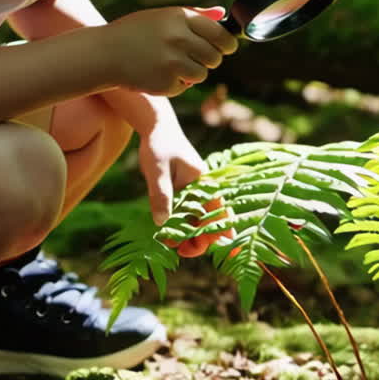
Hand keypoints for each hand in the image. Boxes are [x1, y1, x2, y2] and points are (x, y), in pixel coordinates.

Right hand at [103, 5, 237, 96]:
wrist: (104, 53)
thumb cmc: (135, 32)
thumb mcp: (162, 16)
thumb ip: (194, 14)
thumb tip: (222, 13)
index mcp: (179, 18)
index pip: (220, 34)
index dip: (227, 44)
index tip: (226, 48)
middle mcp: (178, 38)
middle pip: (215, 57)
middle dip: (209, 59)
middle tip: (193, 57)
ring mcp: (172, 62)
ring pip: (202, 74)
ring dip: (192, 73)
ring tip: (172, 65)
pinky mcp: (165, 83)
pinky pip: (184, 87)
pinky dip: (174, 84)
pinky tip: (157, 74)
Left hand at [136, 103, 233, 255]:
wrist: (155, 126)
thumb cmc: (158, 145)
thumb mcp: (156, 170)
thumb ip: (161, 195)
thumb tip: (162, 223)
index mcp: (202, 183)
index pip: (218, 213)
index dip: (223, 231)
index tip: (223, 248)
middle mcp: (201, 188)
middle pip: (208, 220)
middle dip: (199, 239)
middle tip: (182, 252)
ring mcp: (192, 190)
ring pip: (195, 219)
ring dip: (187, 235)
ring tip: (171, 246)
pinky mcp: (182, 191)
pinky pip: (184, 213)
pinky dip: (179, 225)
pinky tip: (167, 234)